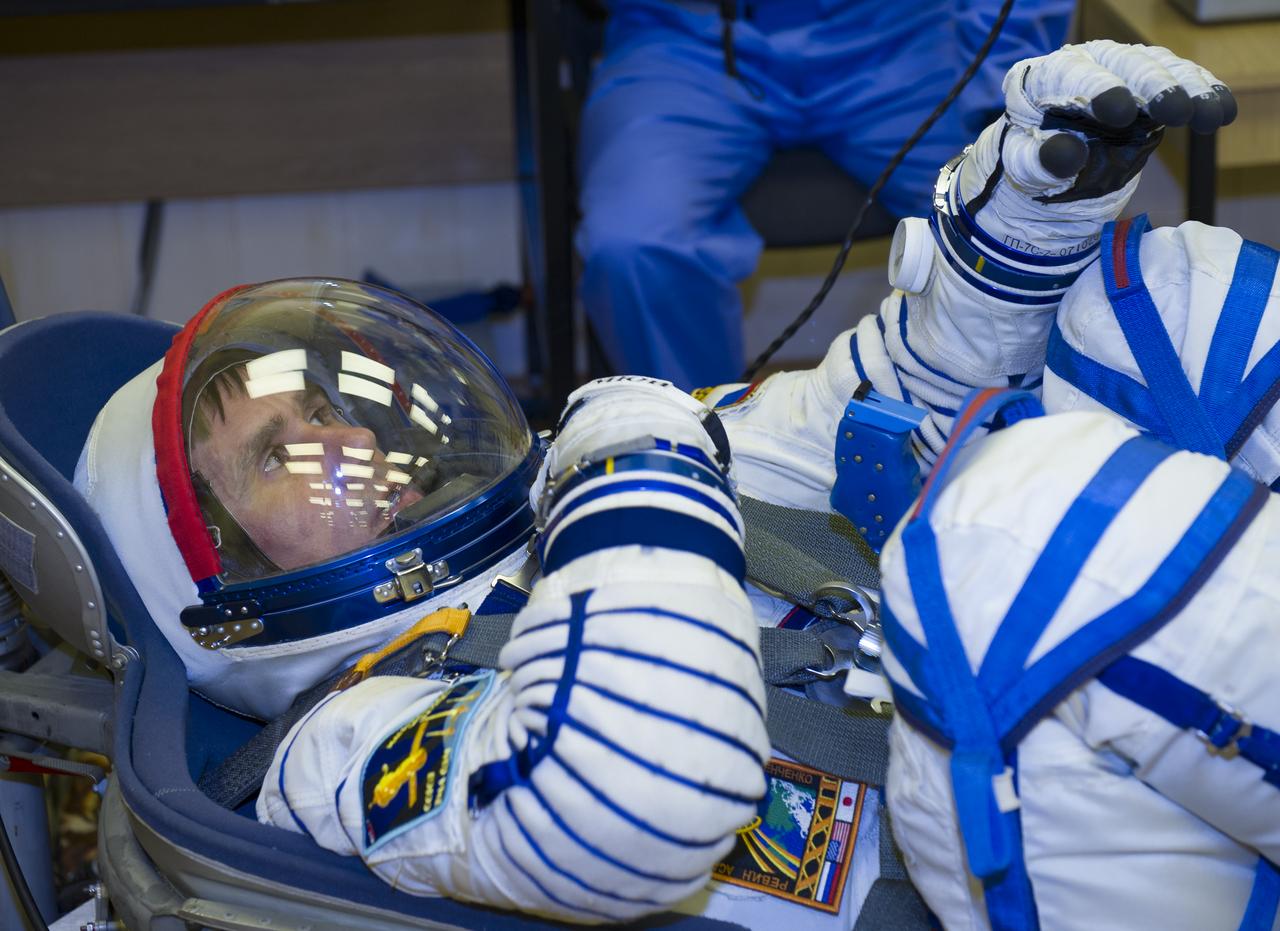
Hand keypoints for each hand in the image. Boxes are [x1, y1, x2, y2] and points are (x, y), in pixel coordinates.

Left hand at [955, 41, 1233, 254]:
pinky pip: (1182, 77)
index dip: (1099, 91)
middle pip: (1126, 64)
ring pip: (1160, 67)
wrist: (1052, 156)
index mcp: (1048, 76)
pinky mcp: (1151, 80)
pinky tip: (1221, 111)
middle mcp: (1089, 61)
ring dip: (1189, 89)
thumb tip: (1066, 154)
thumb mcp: (1026, 167)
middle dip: (1154, 86)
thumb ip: (1039, 161)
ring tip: (1207, 116)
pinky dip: (1204, 91)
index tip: (1121, 113)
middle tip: (1177, 112)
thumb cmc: (1033, 158)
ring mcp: (1123, 68)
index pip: (1075, 75)